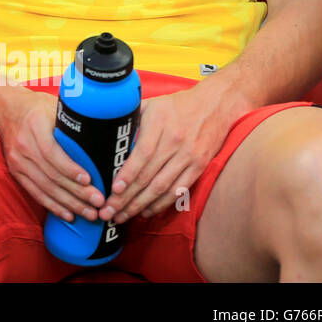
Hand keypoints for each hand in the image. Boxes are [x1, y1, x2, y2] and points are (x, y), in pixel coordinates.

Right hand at [0, 87, 106, 222]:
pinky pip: (35, 192)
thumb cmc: (39, 108)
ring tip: (90, 213)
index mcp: (35, 125)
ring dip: (69, 203)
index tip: (89, 180)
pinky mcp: (15, 171)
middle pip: (51, 174)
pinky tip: (68, 215)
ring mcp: (17, 159)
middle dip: (77, 192)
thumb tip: (107, 136)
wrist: (8, 110)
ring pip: (45, 187)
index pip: (52, 151)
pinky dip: (52, 205)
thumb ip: (74, 122)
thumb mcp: (55, 107)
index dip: (70, 168)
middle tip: (99, 203)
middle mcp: (23, 144)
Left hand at [98, 87, 231, 223]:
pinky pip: (179, 190)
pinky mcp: (199, 167)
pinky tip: (146, 212)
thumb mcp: (151, 104)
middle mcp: (175, 142)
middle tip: (109, 211)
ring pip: (162, 187)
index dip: (128, 174)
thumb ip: (131, 119)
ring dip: (141, 205)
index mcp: (160, 123)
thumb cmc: (176, 105)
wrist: (215, 105)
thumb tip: (106, 133)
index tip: (114, 189)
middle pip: (149, 175)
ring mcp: (189, 156)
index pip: (142, 154)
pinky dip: (162, 203)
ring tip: (122, 216)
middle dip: (127, 197)